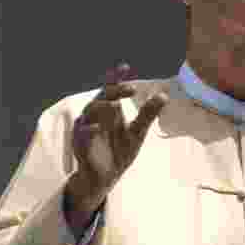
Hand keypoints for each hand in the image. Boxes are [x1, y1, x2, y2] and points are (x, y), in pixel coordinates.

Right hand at [65, 62, 166, 232]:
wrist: (106, 177)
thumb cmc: (119, 151)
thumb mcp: (137, 132)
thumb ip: (147, 114)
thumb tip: (164, 95)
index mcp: (109, 111)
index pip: (112, 91)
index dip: (116, 78)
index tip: (125, 67)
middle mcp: (95, 116)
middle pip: (102, 98)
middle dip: (114, 91)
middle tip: (130, 88)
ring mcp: (86, 130)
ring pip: (89, 113)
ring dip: (102, 107)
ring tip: (115, 105)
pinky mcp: (80, 145)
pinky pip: (82, 135)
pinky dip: (88, 130)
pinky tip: (97, 127)